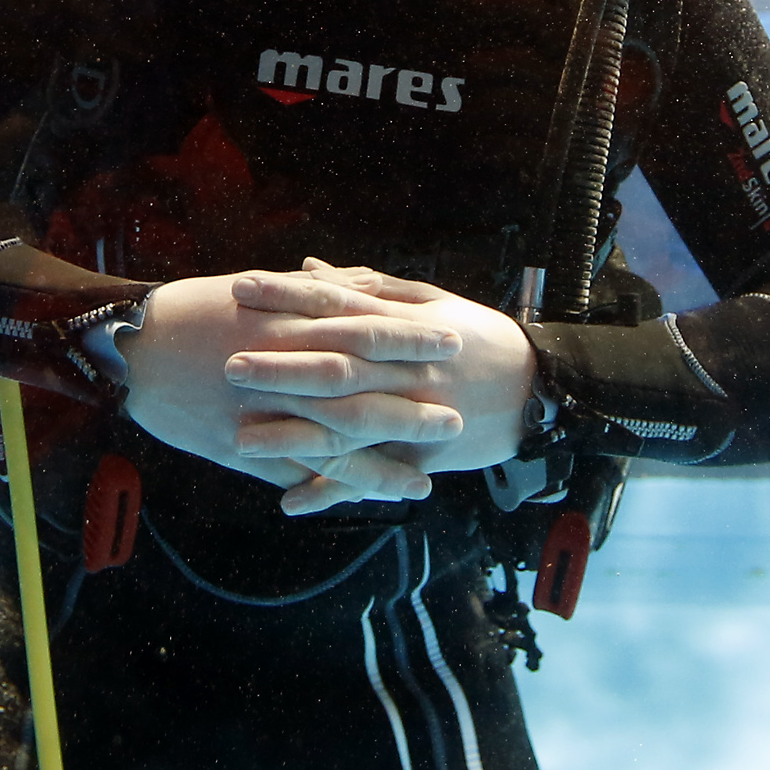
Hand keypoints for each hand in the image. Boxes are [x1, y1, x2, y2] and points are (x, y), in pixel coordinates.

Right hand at [121, 272, 466, 514]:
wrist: (133, 345)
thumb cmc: (194, 309)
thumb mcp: (257, 289)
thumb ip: (310, 290)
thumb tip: (358, 280)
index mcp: (290, 320)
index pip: (365, 329)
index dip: (411, 339)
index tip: (452, 342)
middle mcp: (283, 365)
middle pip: (361, 389)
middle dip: (411, 407)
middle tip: (457, 418)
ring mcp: (263, 409)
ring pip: (335, 440)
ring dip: (383, 459)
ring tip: (425, 477)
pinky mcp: (241, 445)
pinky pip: (296, 470)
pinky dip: (330, 486)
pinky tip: (360, 501)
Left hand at [226, 261, 536, 502]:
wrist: (539, 391)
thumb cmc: (477, 336)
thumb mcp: (429, 300)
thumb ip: (366, 286)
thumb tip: (308, 268)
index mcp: (404, 325)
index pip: (336, 305)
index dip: (287, 297)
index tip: (241, 289)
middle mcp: (406, 370)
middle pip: (337, 367)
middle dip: (282, 366)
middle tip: (230, 364)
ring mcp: (414, 418)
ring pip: (349, 427)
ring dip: (295, 434)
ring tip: (242, 438)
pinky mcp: (422, 460)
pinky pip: (373, 477)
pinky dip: (333, 490)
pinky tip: (290, 501)